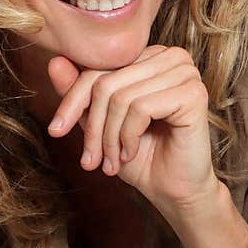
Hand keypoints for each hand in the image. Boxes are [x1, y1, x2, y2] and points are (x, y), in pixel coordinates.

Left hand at [46, 46, 217, 218]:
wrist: (174, 190)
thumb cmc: (142, 155)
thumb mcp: (101, 123)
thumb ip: (81, 93)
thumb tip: (54, 62)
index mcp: (149, 56)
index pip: (97, 68)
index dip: (72, 101)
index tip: (55, 131)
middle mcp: (170, 57)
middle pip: (106, 83)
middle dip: (93, 127)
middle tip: (91, 160)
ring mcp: (185, 73)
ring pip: (121, 97)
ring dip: (110, 138)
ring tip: (112, 161)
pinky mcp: (193, 93)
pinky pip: (141, 108)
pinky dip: (128, 137)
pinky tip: (131, 153)